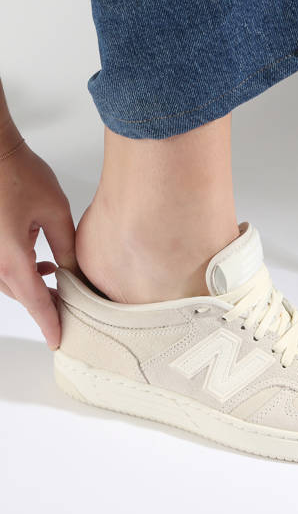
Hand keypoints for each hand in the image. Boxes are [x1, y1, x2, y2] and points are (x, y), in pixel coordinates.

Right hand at [0, 139, 76, 348]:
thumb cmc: (18, 173)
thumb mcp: (55, 212)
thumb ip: (67, 247)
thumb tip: (74, 271)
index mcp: (11, 257)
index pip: (35, 302)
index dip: (49, 323)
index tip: (58, 340)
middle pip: (21, 295)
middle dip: (44, 302)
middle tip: (68, 304)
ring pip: (9, 283)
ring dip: (32, 285)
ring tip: (57, 277)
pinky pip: (0, 267)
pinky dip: (19, 270)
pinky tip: (39, 260)